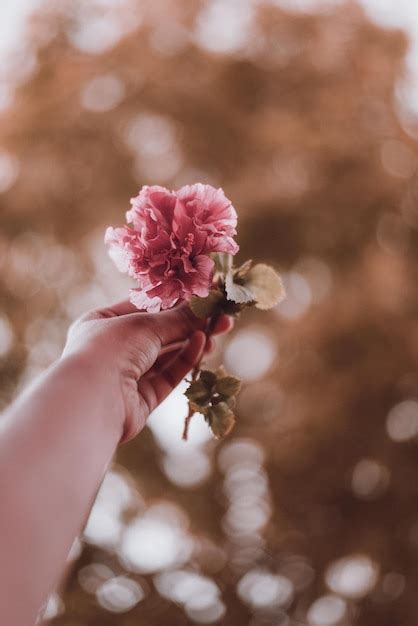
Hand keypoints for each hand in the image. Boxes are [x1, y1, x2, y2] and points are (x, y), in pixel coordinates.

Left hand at [62, 300, 232, 441]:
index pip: (144, 306)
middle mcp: (112, 348)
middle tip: (221, 312)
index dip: (174, 299)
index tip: (203, 292)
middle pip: (159, 331)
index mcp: (102, 323)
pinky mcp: (141, 399)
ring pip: (167, 354)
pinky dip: (186, 358)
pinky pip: (168, 374)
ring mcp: (126, 376)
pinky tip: (203, 342)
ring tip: (220, 326)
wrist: (91, 400)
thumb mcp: (145, 325)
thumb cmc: (108, 349)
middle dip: (191, 321)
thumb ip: (178, 317)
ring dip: (193, 339)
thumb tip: (206, 304)